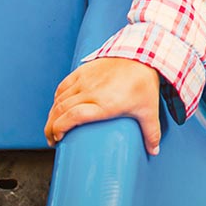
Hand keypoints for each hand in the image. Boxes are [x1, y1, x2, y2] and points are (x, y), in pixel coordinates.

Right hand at [44, 57, 162, 154]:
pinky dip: (56, 98)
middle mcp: (91, 92)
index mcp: (105, 104)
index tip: (58, 139)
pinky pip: (63, 86)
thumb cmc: (144, 83)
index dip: (60, 128)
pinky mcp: (83, 71)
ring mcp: (85, 80)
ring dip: (52, 115)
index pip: (73, 116)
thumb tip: (154, 151)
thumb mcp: (149, 110)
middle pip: (61, 110)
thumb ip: (151, 132)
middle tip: (52, 139)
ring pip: (59, 99)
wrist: (142, 54)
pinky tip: (57, 107)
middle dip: (51, 127)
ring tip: (52, 127)